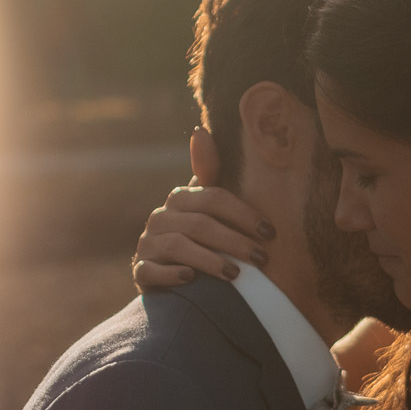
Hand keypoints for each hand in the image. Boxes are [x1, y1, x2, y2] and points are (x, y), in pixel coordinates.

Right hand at [131, 180, 276, 290]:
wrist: (168, 274)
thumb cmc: (197, 235)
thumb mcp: (205, 206)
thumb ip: (209, 172)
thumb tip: (200, 130)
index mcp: (181, 198)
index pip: (214, 198)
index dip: (243, 214)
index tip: (270, 233)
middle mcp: (160, 218)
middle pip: (200, 224)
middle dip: (235, 241)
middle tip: (262, 258)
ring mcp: (148, 244)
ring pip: (177, 246)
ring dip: (209, 260)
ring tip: (236, 274)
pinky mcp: (139, 270)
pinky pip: (150, 270)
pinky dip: (171, 274)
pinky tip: (191, 279)